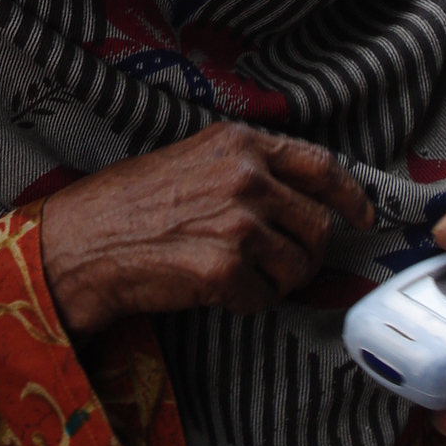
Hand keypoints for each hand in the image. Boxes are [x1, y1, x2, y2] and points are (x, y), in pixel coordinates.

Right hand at [41, 120, 374, 340]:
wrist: (84, 241)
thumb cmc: (131, 202)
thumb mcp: (193, 158)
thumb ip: (249, 166)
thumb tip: (306, 195)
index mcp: (240, 143)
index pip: (321, 166)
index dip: (349, 196)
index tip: (361, 216)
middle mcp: (246, 176)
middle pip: (318, 224)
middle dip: (306, 251)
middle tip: (280, 262)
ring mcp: (238, 222)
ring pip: (298, 265)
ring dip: (276, 279)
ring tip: (236, 272)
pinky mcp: (225, 269)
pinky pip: (265, 297)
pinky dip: (246, 301)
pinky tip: (213, 288)